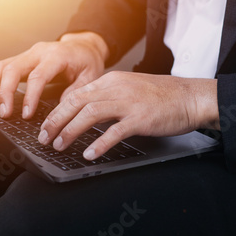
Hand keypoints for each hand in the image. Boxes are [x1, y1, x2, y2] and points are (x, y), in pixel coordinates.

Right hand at [0, 32, 108, 118]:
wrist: (84, 46)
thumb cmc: (87, 62)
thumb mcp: (90, 77)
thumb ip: (75, 93)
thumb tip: (60, 111)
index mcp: (57, 55)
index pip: (38, 76)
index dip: (30, 96)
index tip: (26, 114)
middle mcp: (38, 52)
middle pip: (13, 68)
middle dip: (4, 92)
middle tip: (4, 113)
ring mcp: (28, 54)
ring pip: (3, 67)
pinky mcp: (21, 60)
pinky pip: (1, 69)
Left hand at [37, 71, 219, 159]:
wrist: (190, 96)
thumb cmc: (160, 96)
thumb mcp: (128, 90)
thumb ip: (106, 99)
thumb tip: (83, 114)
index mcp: (110, 81)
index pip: (75, 95)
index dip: (56, 111)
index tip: (45, 126)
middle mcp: (116, 89)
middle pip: (76, 103)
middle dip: (55, 121)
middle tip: (44, 138)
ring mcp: (128, 102)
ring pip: (89, 115)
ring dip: (70, 131)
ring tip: (59, 146)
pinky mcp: (140, 118)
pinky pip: (114, 132)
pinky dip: (99, 144)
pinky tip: (89, 154)